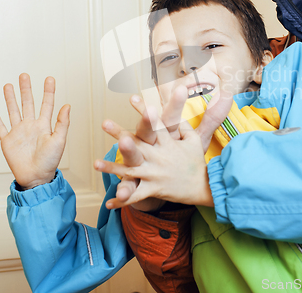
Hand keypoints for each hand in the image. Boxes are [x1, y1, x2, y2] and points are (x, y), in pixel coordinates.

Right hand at [0, 73, 69, 189]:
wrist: (36, 177)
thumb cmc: (50, 161)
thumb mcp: (59, 140)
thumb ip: (62, 122)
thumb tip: (67, 105)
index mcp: (44, 125)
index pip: (46, 104)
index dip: (48, 91)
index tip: (49, 79)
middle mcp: (31, 126)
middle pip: (28, 103)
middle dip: (26, 89)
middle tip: (24, 76)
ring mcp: (18, 132)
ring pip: (13, 111)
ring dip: (10, 99)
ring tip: (8, 86)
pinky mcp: (7, 141)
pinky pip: (0, 127)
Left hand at [96, 89, 232, 208]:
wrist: (205, 186)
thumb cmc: (197, 161)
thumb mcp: (194, 140)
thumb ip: (182, 126)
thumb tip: (174, 112)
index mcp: (168, 143)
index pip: (155, 124)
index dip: (144, 110)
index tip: (132, 98)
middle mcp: (159, 157)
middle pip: (138, 144)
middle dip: (120, 134)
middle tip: (105, 123)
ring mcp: (155, 174)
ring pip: (131, 170)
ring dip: (113, 167)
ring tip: (96, 163)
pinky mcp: (155, 189)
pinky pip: (136, 196)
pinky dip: (123, 200)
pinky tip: (108, 203)